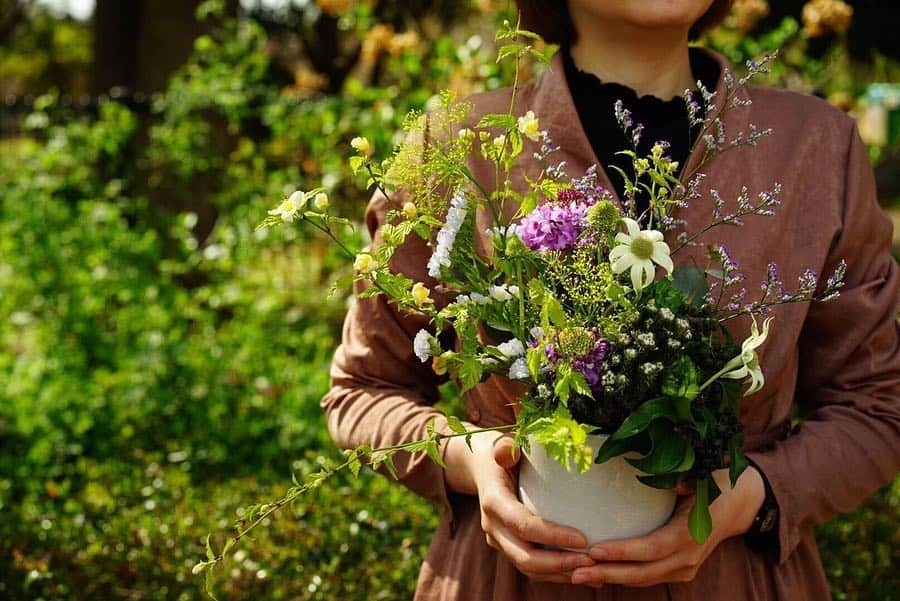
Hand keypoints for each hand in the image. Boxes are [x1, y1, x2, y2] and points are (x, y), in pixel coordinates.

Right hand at [445, 432, 595, 582]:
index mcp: (493, 502)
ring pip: (528, 568)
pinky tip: (580, 569)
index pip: (522, 525)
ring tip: (592, 570)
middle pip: (524, 557)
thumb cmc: (499, 452)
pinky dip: (554, 572)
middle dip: (559, 564)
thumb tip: (509, 452)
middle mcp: (492, 526)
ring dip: (559, 573)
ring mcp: (498, 540)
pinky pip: (530, 567)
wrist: (480, 467)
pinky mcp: (507, 547)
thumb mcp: (502, 443)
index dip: (552, 536)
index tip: (582, 539)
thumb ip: (506, 447)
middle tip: (592, 562)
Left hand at [570, 466, 765, 587]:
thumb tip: (649, 470)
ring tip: (576, 574)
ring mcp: (685, 567)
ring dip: (610, 577)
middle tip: (574, 571)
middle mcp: (688, 557)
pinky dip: (622, 575)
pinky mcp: (679, 569)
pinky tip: (597, 571)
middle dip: (607, 573)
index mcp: (690, 533)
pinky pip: (648, 575)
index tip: (594, 550)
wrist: (740, 503)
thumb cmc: (715, 482)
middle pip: (643, 572)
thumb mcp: (700, 474)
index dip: (623, 552)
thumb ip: (677, 476)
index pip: (652, 548)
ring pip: (643, 578)